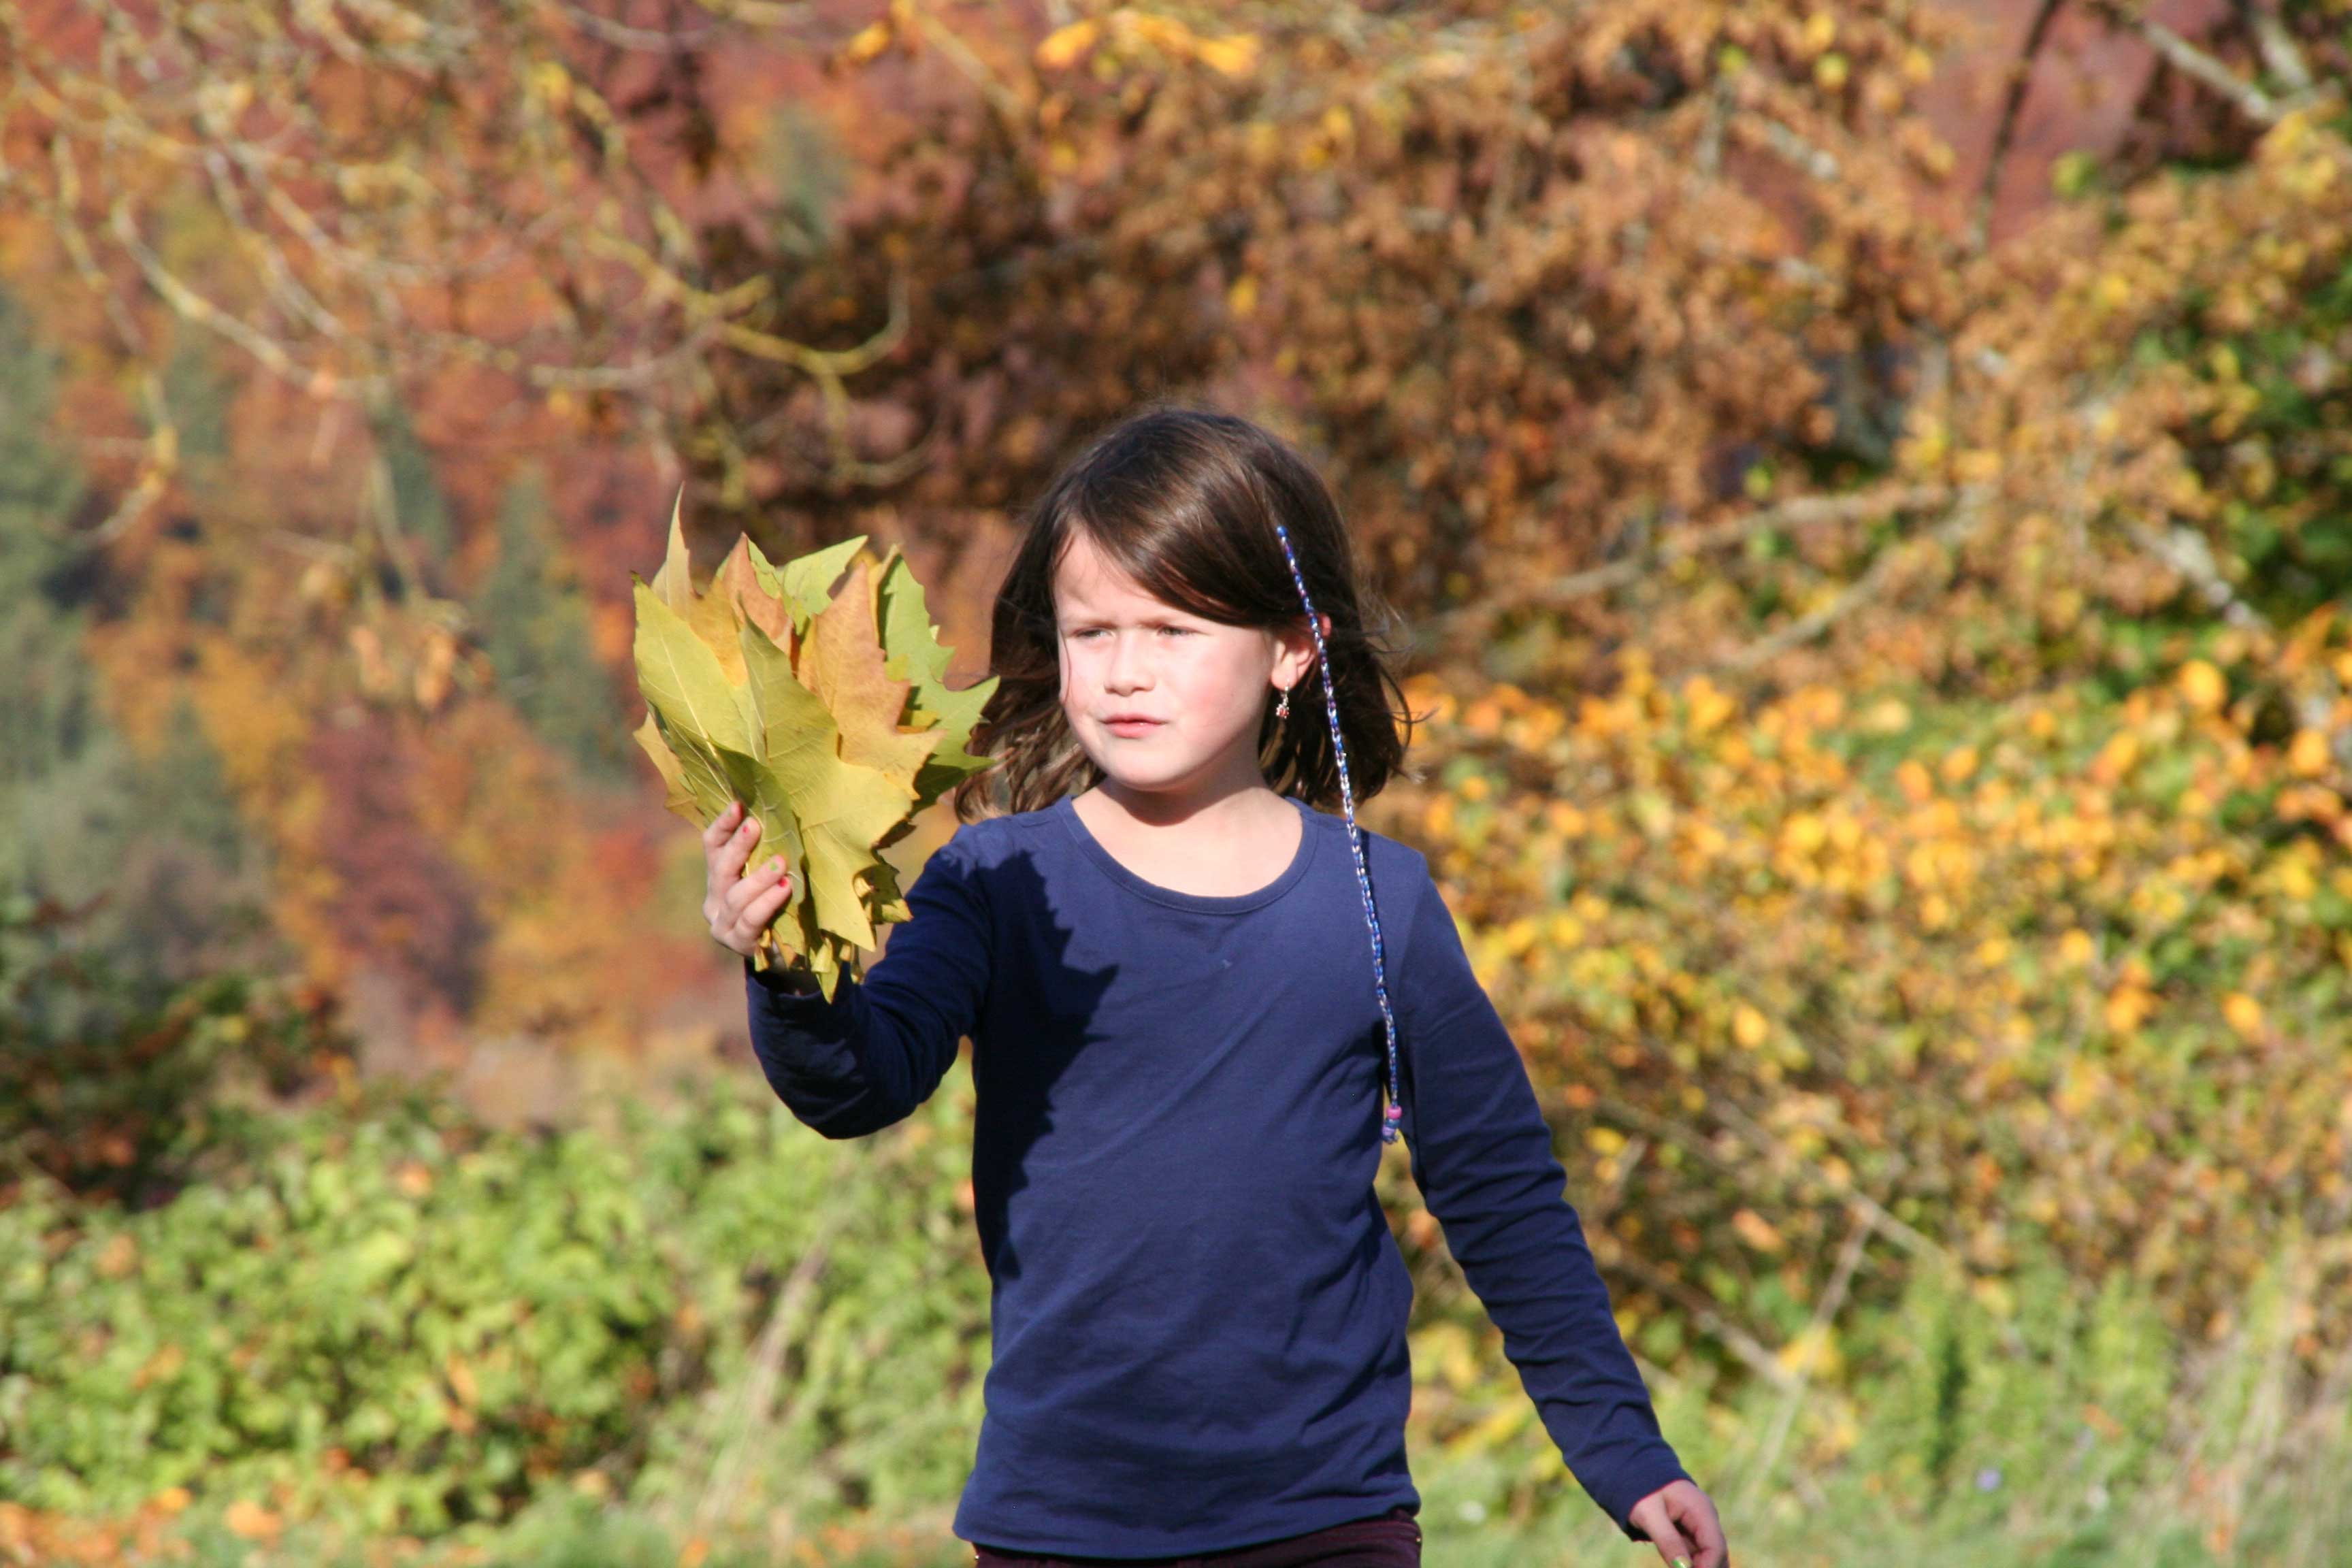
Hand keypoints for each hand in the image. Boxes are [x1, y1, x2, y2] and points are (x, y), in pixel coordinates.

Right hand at [703, 800, 793, 959]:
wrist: (785, 954)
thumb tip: (782, 817)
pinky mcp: (738, 943)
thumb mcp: (769, 878)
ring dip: (758, 878)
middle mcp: (714, 899)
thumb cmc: (779, 905)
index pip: (712, 847)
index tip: (738, 805)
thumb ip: (767, 855)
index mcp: (719, 877)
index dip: (722, 825)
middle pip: (721, 869)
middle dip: (738, 846)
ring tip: (780, 863)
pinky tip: (784, 890)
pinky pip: (751, 921)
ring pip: (736, 897)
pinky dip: (767, 903)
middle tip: (755, 826)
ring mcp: (723, 924)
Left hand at [1627, 1478, 1726, 1567]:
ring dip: (1696, 1565)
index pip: (1716, 1548)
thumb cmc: (1642, 1491)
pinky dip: (1688, 1563)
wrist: (1636, 1473)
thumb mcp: (1650, 1514)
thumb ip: (1667, 1540)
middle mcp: (1706, 1519)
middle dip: (1704, 1567)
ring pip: (1707, 1557)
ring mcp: (1700, 1527)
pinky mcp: (1690, 1533)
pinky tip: (1675, 1563)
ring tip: (1674, 1563)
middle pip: (1716, 1555)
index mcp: (1702, 1510)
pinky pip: (1695, 1554)